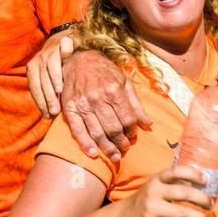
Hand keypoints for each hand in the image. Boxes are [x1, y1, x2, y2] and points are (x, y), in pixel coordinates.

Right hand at [38, 47, 148, 161]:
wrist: (78, 60)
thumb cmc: (104, 71)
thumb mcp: (124, 82)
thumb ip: (136, 104)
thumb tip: (148, 123)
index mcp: (114, 90)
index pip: (127, 119)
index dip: (132, 132)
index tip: (133, 137)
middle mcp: (98, 98)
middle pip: (113, 129)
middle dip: (121, 143)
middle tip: (124, 149)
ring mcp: (82, 104)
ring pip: (97, 133)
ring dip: (107, 148)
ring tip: (115, 156)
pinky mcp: (69, 109)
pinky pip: (77, 130)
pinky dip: (85, 144)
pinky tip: (93, 153)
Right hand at [112, 167, 213, 216]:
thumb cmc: (145, 201)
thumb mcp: (154, 187)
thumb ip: (172, 184)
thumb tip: (201, 185)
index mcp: (156, 180)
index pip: (176, 172)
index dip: (193, 174)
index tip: (206, 180)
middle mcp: (153, 192)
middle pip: (184, 193)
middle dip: (202, 199)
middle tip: (210, 204)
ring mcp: (151, 210)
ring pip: (182, 214)